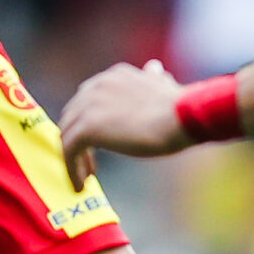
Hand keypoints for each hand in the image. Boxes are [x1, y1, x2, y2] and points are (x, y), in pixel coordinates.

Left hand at [56, 58, 188, 189]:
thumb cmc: (180, 108)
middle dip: (79, 141)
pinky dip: (71, 168)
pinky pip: (69, 150)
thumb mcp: (163, 85)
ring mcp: (89, 105)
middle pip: (73, 117)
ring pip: (68, 134)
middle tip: (89, 164)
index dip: (90, 123)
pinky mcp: (88, 127)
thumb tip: (153, 69)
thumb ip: (151, 79)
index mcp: (113, 76)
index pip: (87, 101)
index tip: (100, 144)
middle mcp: (97, 85)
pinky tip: (81, 185)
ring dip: (74, 158)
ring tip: (84, 178)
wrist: (185, 117)